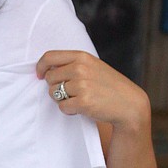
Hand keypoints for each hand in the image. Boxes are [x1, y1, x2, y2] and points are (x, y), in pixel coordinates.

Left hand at [36, 50, 150, 133]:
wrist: (129, 104)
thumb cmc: (108, 86)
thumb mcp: (93, 67)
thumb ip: (73, 64)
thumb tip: (46, 68)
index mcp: (82, 57)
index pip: (49, 57)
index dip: (40, 67)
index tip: (39, 75)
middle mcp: (80, 68)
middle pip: (49, 78)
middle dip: (55, 86)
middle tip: (71, 92)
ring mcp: (81, 85)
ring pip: (53, 93)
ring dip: (62, 99)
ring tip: (79, 99)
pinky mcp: (83, 102)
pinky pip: (62, 107)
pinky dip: (69, 110)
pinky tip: (82, 108)